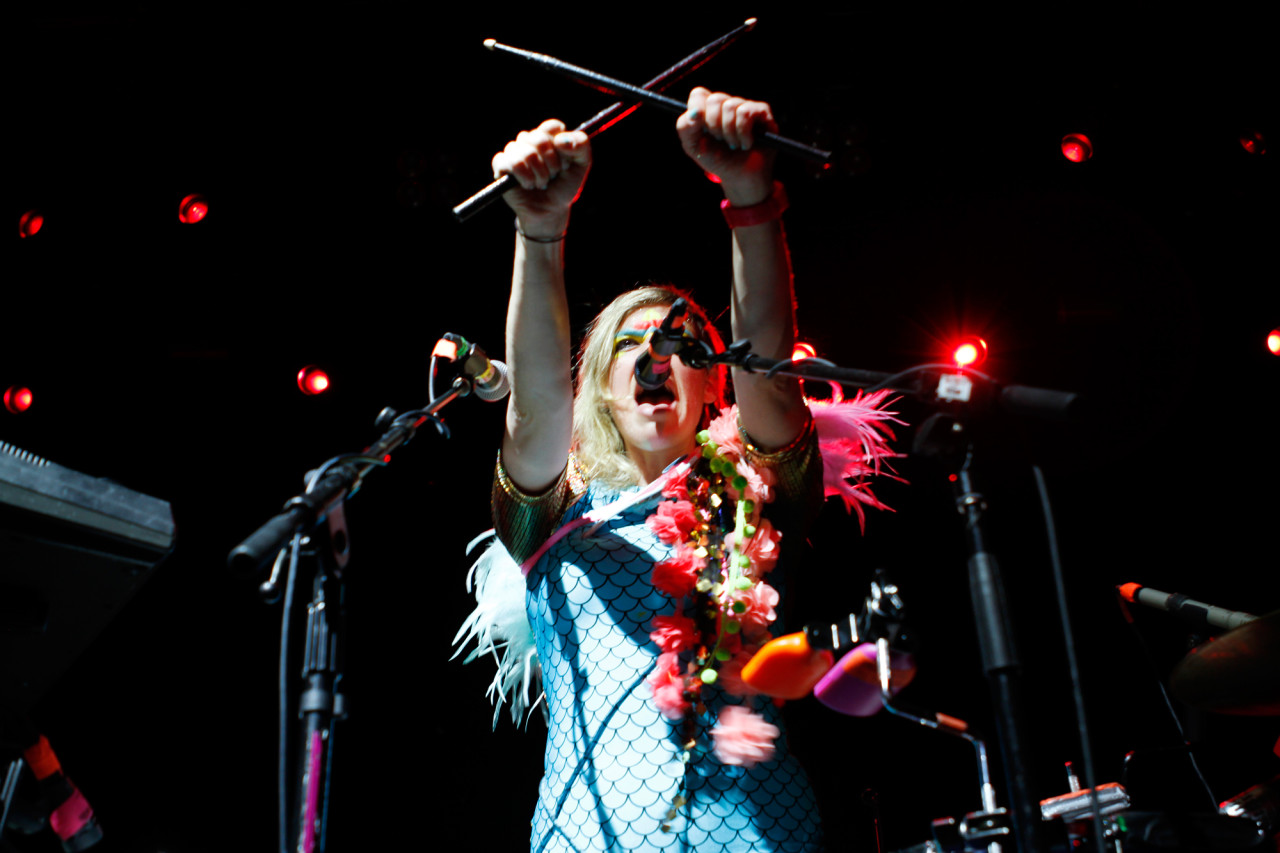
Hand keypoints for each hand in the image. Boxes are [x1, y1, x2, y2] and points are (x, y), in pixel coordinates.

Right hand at [492, 119, 590, 236]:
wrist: (551, 210)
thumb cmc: (564, 186)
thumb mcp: (581, 164)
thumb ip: (581, 145)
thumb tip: (560, 139)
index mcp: (547, 136)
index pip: (551, 127)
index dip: (561, 146)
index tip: (566, 162)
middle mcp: (528, 140)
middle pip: (539, 139)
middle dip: (552, 163)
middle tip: (553, 176)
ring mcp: (513, 152)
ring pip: (526, 153)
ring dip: (539, 174)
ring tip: (541, 183)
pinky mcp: (501, 165)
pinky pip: (510, 162)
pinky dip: (524, 177)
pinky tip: (528, 185)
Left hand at [677, 88, 776, 206]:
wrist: (739, 178)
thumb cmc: (718, 160)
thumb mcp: (693, 146)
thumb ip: (684, 127)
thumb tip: (694, 112)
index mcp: (709, 109)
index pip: (699, 95)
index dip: (697, 109)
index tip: (700, 129)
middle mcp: (727, 104)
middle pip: (715, 99)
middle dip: (714, 126)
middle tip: (720, 141)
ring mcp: (745, 106)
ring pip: (730, 106)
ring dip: (729, 133)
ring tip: (734, 145)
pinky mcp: (762, 112)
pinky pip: (746, 112)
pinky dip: (742, 132)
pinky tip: (746, 144)